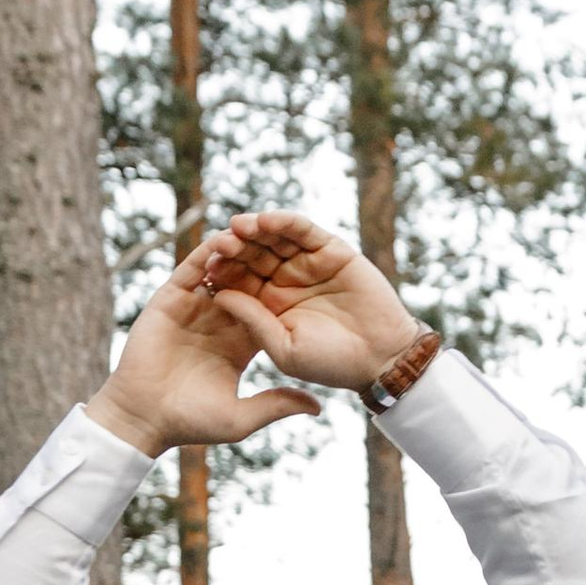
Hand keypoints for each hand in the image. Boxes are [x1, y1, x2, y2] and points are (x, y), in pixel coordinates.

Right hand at [85, 246, 321, 459]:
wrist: (144, 419)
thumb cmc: (191, 424)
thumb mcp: (242, 417)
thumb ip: (277, 405)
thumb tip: (318, 406)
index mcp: (240, 343)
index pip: (270, 308)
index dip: (291, 291)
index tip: (318, 276)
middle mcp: (220, 320)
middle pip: (250, 281)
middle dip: (268, 261)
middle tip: (291, 239)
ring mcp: (195, 307)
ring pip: (223, 269)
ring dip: (241, 250)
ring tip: (261, 231)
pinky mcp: (171, 300)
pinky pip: (193, 269)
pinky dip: (208, 252)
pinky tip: (227, 238)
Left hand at [194, 210, 423, 395]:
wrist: (379, 359)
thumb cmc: (331, 364)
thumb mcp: (283, 349)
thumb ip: (254, 322)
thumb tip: (220, 294)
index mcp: (269, 306)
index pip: (239, 282)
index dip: (223, 274)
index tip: (205, 271)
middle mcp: (285, 281)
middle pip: (252, 256)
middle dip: (235, 248)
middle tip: (219, 243)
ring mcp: (306, 263)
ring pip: (274, 239)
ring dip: (255, 230)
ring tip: (237, 226)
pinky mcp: (330, 250)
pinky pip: (303, 230)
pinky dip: (285, 222)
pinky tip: (267, 220)